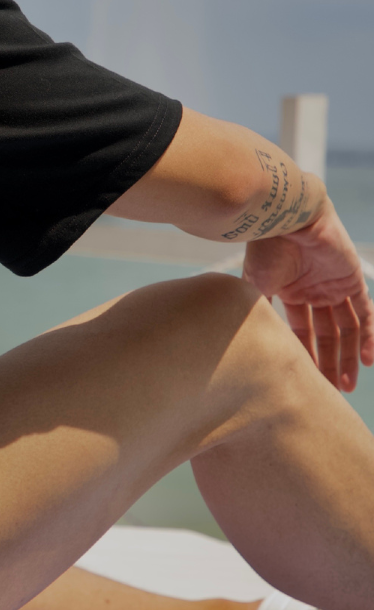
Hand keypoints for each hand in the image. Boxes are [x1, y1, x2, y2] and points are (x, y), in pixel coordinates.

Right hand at [243, 197, 373, 390]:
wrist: (286, 218)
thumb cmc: (265, 249)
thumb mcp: (255, 287)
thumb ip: (257, 314)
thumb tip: (247, 345)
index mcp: (289, 292)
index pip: (300, 332)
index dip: (305, 357)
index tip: (308, 383)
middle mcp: (313, 290)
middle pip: (326, 334)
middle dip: (330, 362)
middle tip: (333, 391)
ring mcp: (334, 285)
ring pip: (347, 328)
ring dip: (350, 356)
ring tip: (348, 384)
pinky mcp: (353, 280)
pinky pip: (366, 312)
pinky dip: (369, 336)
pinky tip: (368, 359)